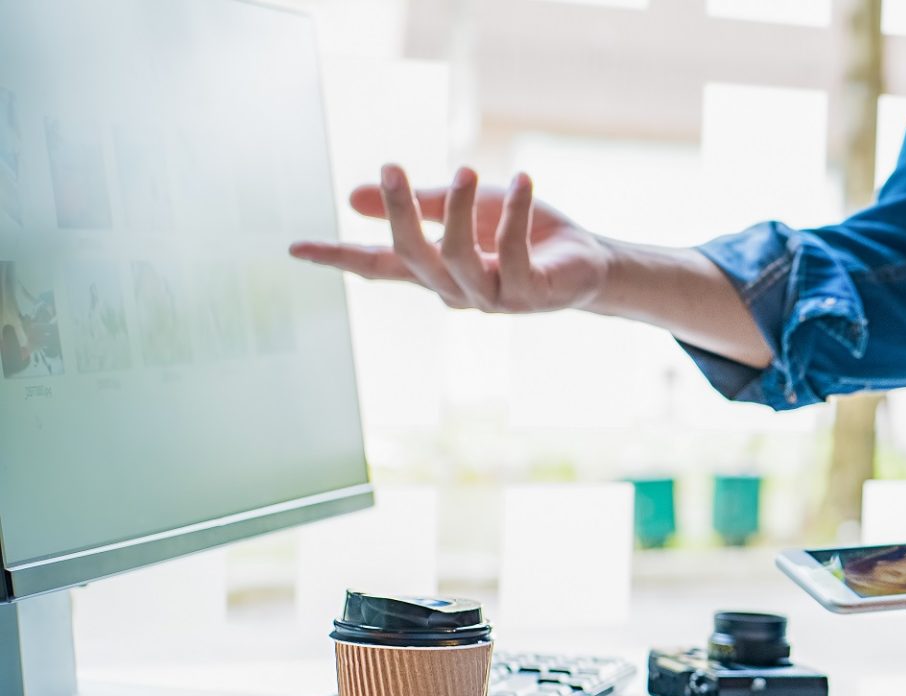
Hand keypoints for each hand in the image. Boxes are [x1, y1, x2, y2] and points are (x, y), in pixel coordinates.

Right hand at [289, 164, 611, 313]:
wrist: (587, 263)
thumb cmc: (524, 234)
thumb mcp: (465, 208)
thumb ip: (418, 204)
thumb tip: (352, 195)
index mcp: (434, 272)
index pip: (377, 265)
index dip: (338, 257)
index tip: (295, 248)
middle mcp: (455, 291)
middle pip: (410, 256)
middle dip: (397, 211)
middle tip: (389, 165)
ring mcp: (492, 298)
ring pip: (457, 257)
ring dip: (456, 209)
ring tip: (465, 169)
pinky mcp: (531, 295)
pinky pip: (514, 253)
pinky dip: (516, 212)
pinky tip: (523, 181)